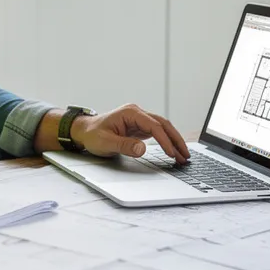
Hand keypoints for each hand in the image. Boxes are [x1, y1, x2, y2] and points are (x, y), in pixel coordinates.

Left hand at [71, 104, 189, 162]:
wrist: (84, 131)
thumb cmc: (93, 135)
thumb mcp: (106, 142)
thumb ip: (124, 146)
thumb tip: (142, 149)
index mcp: (131, 113)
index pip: (154, 126)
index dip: (164, 140)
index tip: (171, 153)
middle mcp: (137, 113)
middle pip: (163, 124)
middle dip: (176, 139)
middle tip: (185, 155)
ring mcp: (139, 120)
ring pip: (162, 128)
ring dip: (173, 141)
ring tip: (183, 156)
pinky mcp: (139, 127)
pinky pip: (157, 133)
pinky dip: (166, 142)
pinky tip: (172, 152)